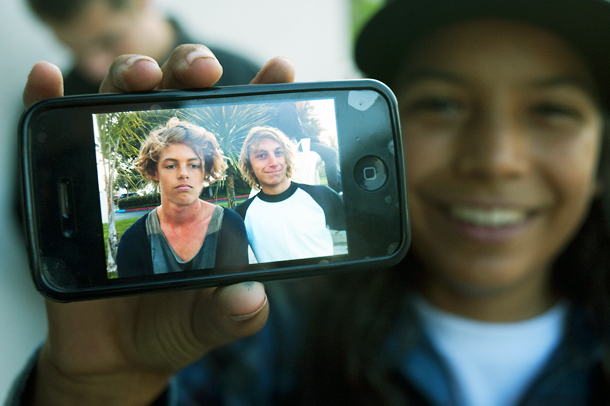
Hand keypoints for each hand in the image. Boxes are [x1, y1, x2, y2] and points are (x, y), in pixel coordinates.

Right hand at [24, 45, 294, 405]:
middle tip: (204, 72)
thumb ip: (235, 311)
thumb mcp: (212, 318)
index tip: (279, 71)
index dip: (258, 96)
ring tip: (143, 76)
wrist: (116, 352)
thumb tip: (249, 296)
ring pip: (123, 102)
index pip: (236, 134)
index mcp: (210, 190)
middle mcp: (166, 170)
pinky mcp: (72, 186)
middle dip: (192, 71)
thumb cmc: (173, 322)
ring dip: (132, 75)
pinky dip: (48, 99)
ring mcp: (117, 172)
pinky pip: (56, 134)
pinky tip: (50, 80)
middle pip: (179, 99)